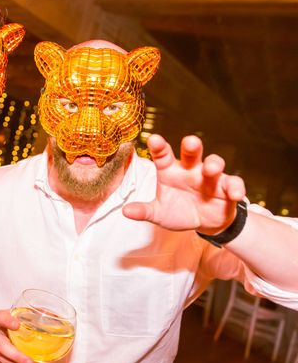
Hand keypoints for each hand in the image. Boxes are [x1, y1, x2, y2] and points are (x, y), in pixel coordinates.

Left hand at [123, 134, 245, 234]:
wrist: (204, 223)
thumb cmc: (178, 211)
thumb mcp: (159, 214)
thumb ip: (144, 211)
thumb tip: (126, 212)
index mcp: (170, 171)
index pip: (162, 156)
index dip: (159, 147)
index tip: (153, 139)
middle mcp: (190, 170)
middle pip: (191, 153)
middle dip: (192, 146)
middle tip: (190, 142)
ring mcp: (210, 177)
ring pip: (214, 163)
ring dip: (214, 164)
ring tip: (211, 169)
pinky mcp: (227, 188)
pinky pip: (234, 184)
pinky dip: (235, 188)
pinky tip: (235, 195)